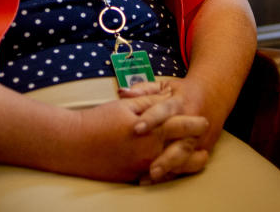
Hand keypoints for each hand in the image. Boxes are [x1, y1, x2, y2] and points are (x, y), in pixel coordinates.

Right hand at [72, 93, 207, 182]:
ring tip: (199, 159)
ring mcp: (142, 167)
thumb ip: (151, 104)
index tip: (204, 121)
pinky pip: (156, 177)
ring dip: (187, 163)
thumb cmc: (99, 121)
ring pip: (173, 168)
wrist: (74, 144)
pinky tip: (172, 170)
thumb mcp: (127, 106)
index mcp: (152, 131)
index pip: (181, 126)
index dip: (194, 123)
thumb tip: (168, 101)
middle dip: (195, 146)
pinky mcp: (132, 177)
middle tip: (205, 143)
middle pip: (183, 151)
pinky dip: (168, 173)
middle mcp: (150, 152)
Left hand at [119, 78, 212, 182]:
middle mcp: (191, 121)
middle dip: (166, 156)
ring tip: (151, 177)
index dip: (151, 119)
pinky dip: (173, 173)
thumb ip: (143, 90)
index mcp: (179, 103)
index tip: (136, 129)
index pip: (165, 110)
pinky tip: (157, 179)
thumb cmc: (183, 92)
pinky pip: (189, 164)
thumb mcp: (164, 86)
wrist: (214, 95)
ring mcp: (198, 137)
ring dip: (169, 168)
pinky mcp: (203, 148)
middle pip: (181, 142)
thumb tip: (122, 92)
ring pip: (186, 156)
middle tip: (151, 168)